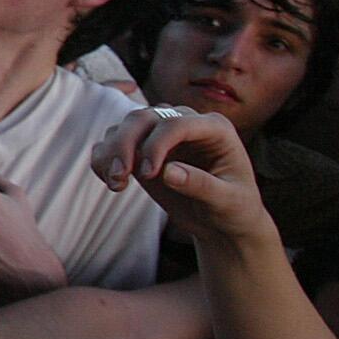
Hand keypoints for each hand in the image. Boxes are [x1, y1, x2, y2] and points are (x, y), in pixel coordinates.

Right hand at [91, 105, 272, 246]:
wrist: (222, 221)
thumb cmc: (235, 209)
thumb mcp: (228, 201)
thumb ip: (201, 185)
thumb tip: (168, 172)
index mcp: (214, 129)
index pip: (176, 122)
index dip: (156, 144)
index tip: (149, 175)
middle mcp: (185, 124)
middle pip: (143, 117)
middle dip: (125, 144)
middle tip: (118, 176)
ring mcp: (161, 135)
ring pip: (124, 126)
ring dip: (111, 153)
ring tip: (116, 184)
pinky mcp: (141, 150)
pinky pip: (113, 143)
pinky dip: (103, 159)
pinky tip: (112, 182)